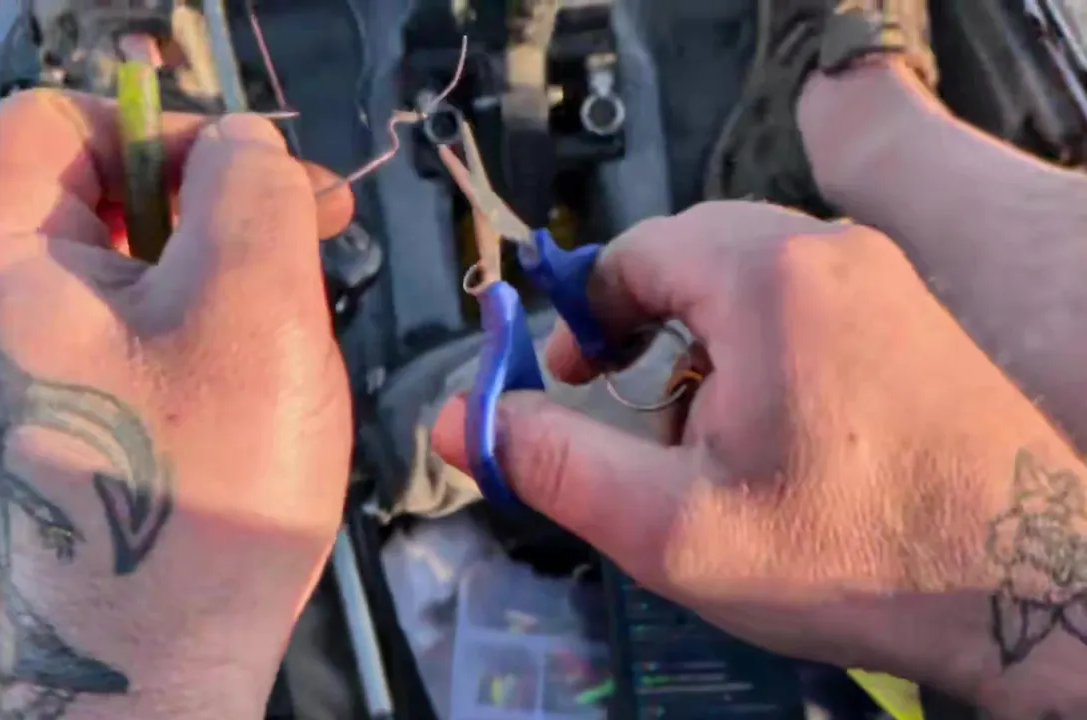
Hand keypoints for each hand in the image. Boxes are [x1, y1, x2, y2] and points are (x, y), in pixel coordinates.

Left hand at [0, 89, 355, 716]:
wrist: (160, 660)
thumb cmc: (201, 487)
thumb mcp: (252, 307)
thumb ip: (253, 189)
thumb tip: (242, 148)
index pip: (51, 121)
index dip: (160, 125)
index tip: (254, 176)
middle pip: (92, 185)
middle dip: (211, 193)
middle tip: (311, 226)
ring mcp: (16, 359)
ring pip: (127, 254)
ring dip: (222, 257)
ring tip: (301, 303)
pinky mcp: (61, 404)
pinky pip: (131, 318)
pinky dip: (203, 312)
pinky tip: (265, 352)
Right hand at [433, 202, 1086, 713]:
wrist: (1028, 585)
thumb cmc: (851, 552)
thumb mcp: (670, 525)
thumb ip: (550, 463)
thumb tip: (460, 420)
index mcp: (767, 276)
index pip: (636, 251)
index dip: (582, 313)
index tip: (566, 374)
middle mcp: (832, 252)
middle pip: (694, 254)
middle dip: (642, 326)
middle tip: (625, 402)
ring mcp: (885, 280)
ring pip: (751, 278)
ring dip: (703, 341)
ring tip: (703, 434)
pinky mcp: (917, 316)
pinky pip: (807, 300)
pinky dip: (763, 347)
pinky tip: (775, 431)